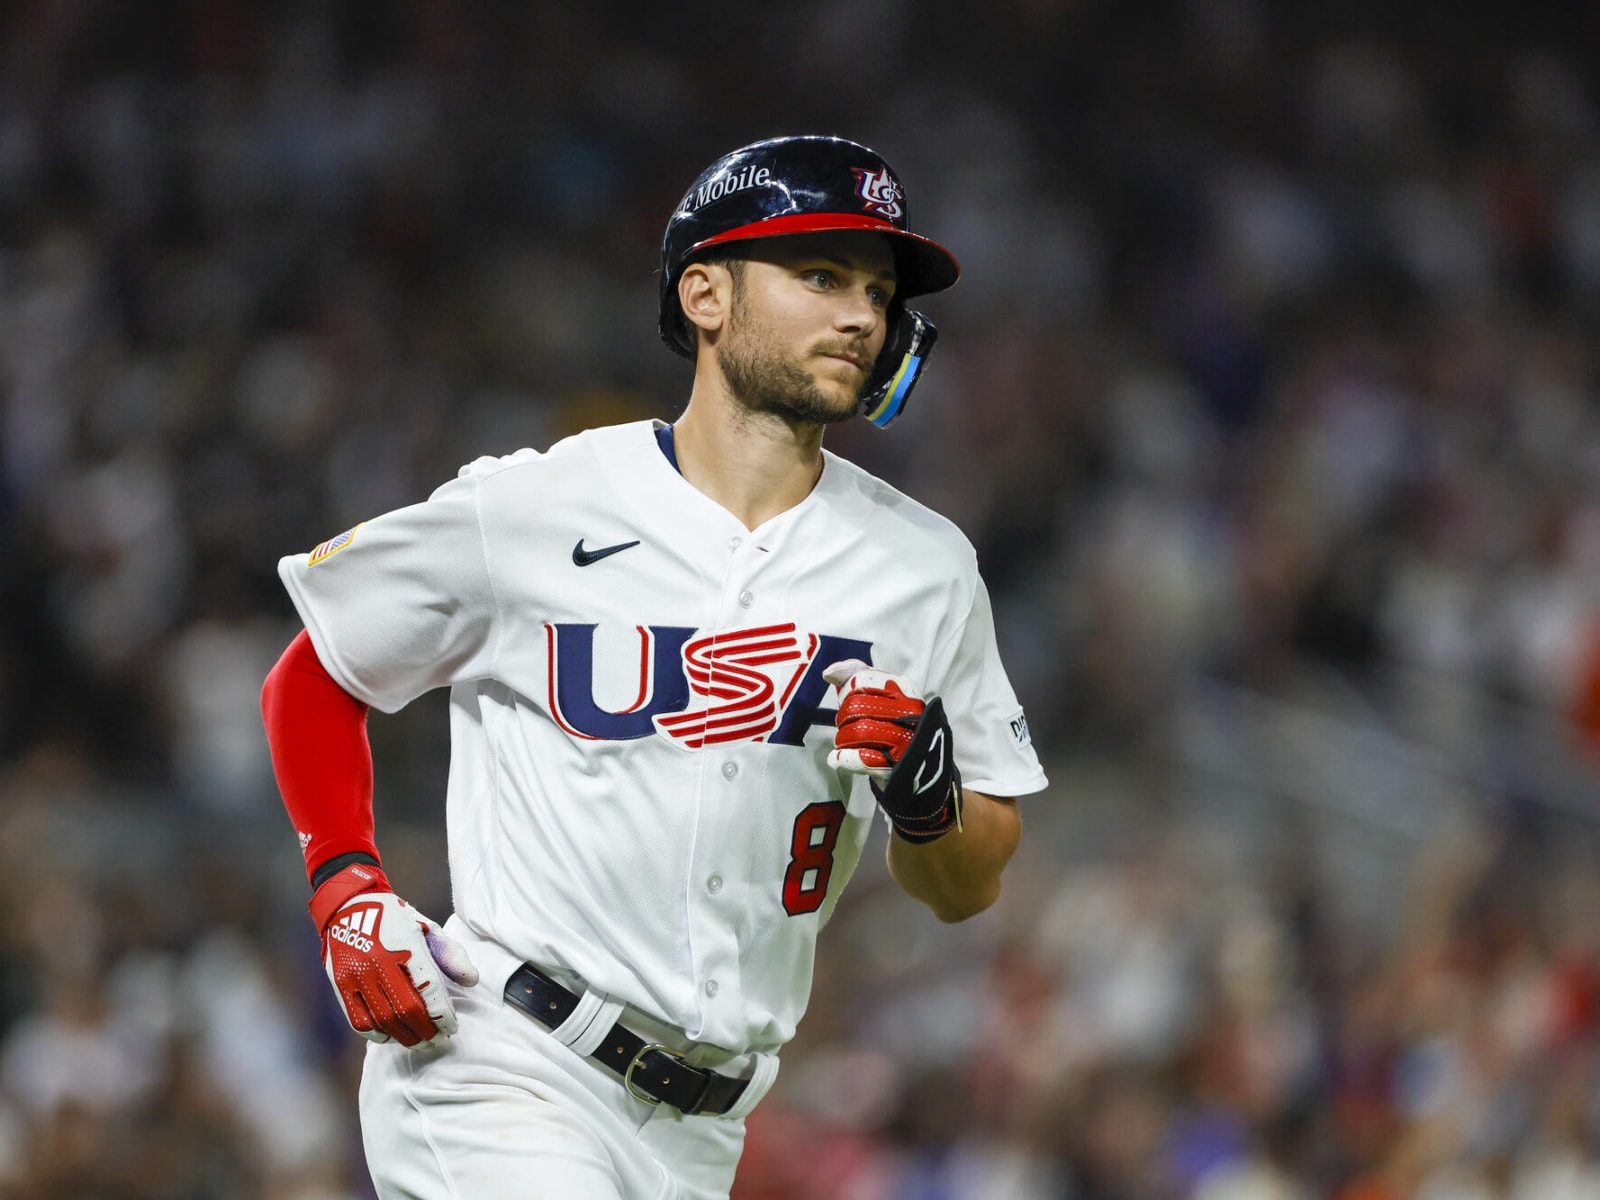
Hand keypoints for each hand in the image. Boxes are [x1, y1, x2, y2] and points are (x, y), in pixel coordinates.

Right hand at [310, 863, 478, 1046]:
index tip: (452, 1028)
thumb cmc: (394, 918)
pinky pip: (359, 1021)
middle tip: (438, 1041)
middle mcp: (378, 962)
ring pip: (383, 1020)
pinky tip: (393, 1036)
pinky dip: (378, 1034)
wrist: (348, 906)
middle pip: (406, 1010)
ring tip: (420, 1043)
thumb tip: (471, 981)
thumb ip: (450, 954)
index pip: (429, 989)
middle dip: (426, 1031)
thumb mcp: (427, 927)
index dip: (442, 1015)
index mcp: (405, 945)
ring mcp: (356, 976)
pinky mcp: (340, 986)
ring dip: (405, 1037)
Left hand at [824, 660, 962, 843]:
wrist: (920, 774)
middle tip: (846, 726)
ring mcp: (906, 741)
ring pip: (858, 731)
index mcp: (906, 690)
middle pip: (857, 706)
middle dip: (843, 718)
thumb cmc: (894, 728)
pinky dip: (844, 759)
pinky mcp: (898, 767)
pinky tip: (837, 759)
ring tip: (845, 743)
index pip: (863, 680)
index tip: (849, 701)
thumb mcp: (882, 697)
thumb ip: (856, 677)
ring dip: (842, 739)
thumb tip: (829, 673)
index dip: (848, 692)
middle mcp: (910, 713)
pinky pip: (862, 758)